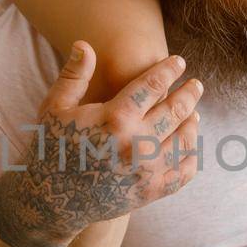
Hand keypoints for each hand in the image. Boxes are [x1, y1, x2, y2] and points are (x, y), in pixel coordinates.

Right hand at [20, 42, 203, 230]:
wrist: (50, 202)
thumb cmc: (50, 149)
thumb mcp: (54, 109)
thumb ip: (73, 76)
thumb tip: (85, 43)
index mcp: (115, 118)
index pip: (154, 85)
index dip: (170, 70)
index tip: (179, 62)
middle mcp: (137, 144)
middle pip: (176, 110)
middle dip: (189, 94)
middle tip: (196, 85)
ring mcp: (147, 171)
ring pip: (185, 140)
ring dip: (193, 123)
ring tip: (194, 113)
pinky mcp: (150, 192)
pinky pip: (183, 172)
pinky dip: (191, 157)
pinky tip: (189, 146)